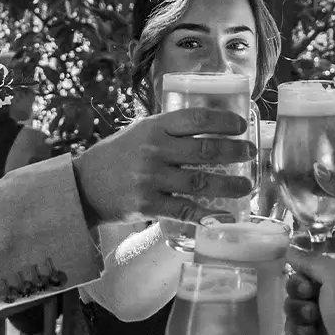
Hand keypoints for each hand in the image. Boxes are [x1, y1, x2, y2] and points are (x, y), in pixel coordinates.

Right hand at [72, 107, 256, 226]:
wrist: (82, 186)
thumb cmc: (116, 156)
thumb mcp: (138, 131)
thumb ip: (167, 129)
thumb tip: (208, 126)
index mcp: (153, 127)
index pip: (196, 118)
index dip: (224, 121)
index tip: (241, 126)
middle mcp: (153, 150)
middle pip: (205, 150)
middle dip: (235, 151)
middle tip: (252, 153)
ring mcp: (150, 178)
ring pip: (201, 181)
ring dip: (230, 184)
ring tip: (247, 186)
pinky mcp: (148, 204)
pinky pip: (185, 209)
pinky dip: (207, 214)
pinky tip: (224, 216)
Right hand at [285, 251, 334, 334]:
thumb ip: (312, 260)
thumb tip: (289, 249)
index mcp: (334, 286)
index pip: (301, 277)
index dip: (298, 282)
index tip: (306, 288)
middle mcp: (326, 305)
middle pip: (292, 298)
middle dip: (296, 304)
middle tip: (313, 312)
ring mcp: (319, 330)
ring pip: (291, 320)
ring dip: (297, 324)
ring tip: (312, 333)